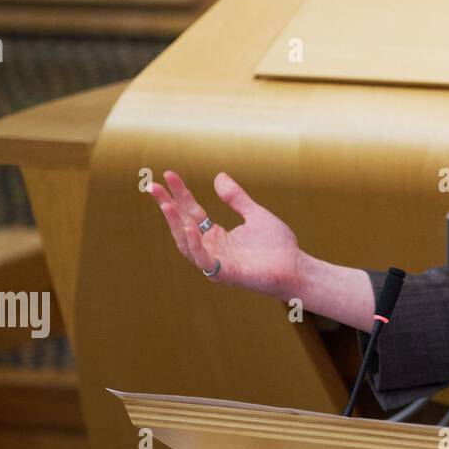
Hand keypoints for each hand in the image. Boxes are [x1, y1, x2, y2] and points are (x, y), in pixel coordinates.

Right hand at [148, 170, 302, 300]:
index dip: (181, 193)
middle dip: (167, 206)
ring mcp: (215, 262)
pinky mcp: (224, 274)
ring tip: (167, 204)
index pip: (192, 211)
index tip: (169, 174)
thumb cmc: (277, 246)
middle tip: (152, 186)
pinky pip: (203, 259)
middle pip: (183, 224)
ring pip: (186, 243)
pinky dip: (194, 244)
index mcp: (216, 236)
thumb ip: (236, 198)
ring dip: (175, 224)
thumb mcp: (255, 215)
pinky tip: (189, 227)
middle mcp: (211, 248)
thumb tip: (218, 176)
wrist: (296, 268)